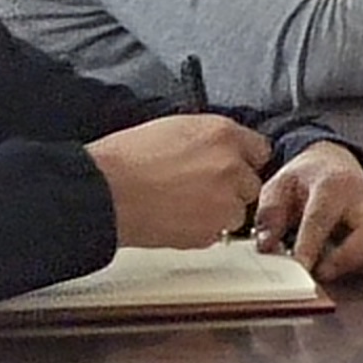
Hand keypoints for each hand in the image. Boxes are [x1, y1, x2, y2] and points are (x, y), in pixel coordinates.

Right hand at [88, 114, 266, 248]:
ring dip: (217, 212)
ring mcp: (223, 199)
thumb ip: (209, 138)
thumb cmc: (125, 160)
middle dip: (231, 189)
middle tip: (200, 191)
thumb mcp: (175, 128)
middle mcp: (231, 165)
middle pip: (250, 183)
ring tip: (183, 208)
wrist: (103, 192)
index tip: (230, 169)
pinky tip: (174, 221)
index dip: (241, 161)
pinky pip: (214, 234)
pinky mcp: (208, 230)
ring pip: (236, 211)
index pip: (258, 150)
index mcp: (223, 133)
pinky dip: (200, 232)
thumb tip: (219, 148)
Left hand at [252, 143, 362, 281]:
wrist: (333, 163)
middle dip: (351, 257)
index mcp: (331, 186)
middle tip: (325, 273)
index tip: (300, 270)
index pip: (323, 217)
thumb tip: (267, 246)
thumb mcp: (278, 186)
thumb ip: (269, 214)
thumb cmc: (305, 179)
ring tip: (345, 270)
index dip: (311, 246)